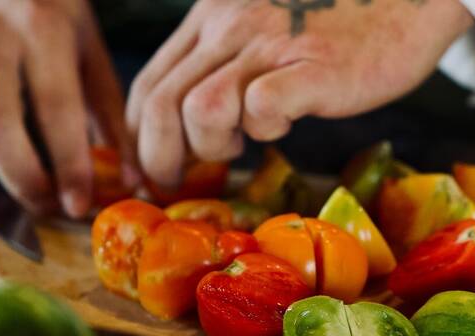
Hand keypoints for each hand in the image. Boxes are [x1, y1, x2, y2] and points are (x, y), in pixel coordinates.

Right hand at [0, 0, 133, 217]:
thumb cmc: (47, 13)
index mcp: (40, 29)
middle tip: (45, 204)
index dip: (69, 168)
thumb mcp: (87, 51)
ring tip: (8, 172)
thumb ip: (111, 115)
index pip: (56, 111)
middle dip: (24, 182)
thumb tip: (131, 180)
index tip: (79, 205)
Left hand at [127, 0, 473, 187]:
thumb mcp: (260, 23)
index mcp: (211, 16)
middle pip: (160, 103)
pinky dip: (265, 130)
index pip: (148, 83)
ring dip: (211, 144)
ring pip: (199, 111)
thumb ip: (223, 59)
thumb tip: (192, 118)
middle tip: (173, 180)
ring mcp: (270, 44)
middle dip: (157, 155)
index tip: (150, 166)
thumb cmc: (336, 18)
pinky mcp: (312, 66)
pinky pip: (261, 109)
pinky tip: (283, 124)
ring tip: (241, 143)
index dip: (137, 134)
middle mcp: (230, 24)